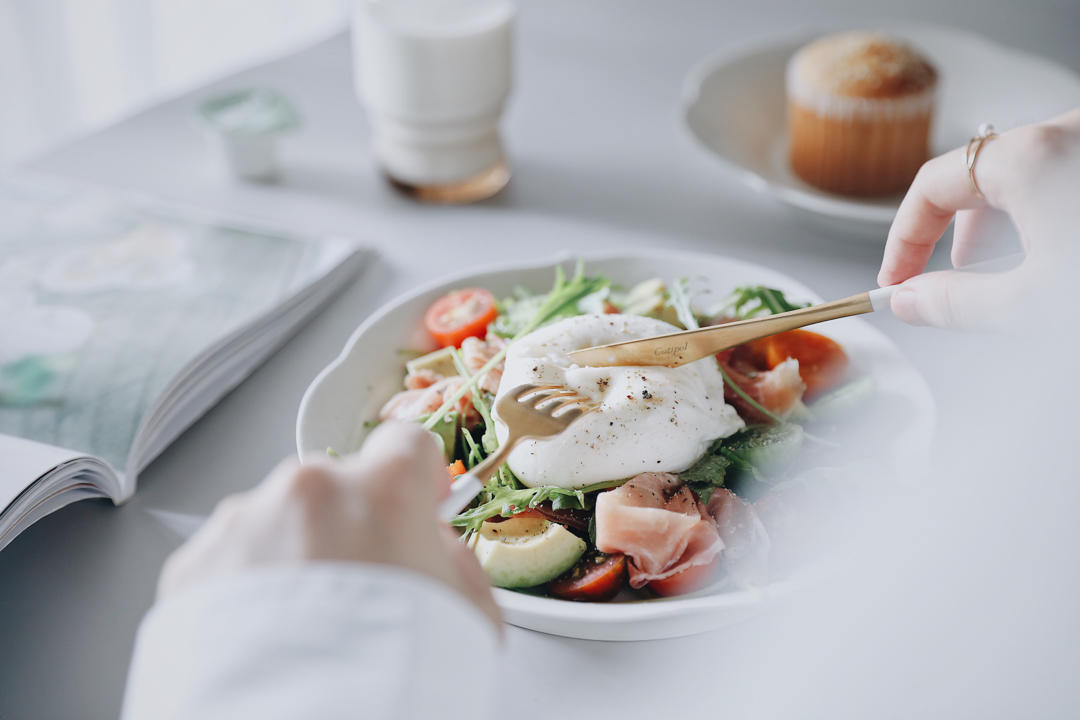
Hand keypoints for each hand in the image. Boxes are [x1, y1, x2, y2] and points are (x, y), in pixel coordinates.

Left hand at [157, 422, 499, 628]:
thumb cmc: (382, 685)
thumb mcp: (470, 621)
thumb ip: (457, 563)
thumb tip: (439, 552)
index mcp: (381, 493)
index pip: (407, 444)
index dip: (419, 476)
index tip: (420, 499)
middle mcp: (306, 493)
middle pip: (338, 489)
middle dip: (350, 528)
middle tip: (363, 594)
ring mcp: (242, 526)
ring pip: (278, 522)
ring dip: (293, 558)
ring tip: (309, 631)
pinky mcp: (191, 569)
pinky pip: (230, 561)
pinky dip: (246, 591)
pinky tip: (270, 640)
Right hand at [877, 107, 1079, 327]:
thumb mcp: (1031, 302)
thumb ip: (958, 304)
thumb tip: (910, 301)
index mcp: (1030, 157)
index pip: (930, 186)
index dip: (903, 238)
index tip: (896, 280)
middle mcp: (1064, 135)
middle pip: (976, 177)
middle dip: (953, 234)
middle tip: (940, 282)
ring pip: (1022, 176)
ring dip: (998, 226)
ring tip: (999, 272)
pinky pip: (1056, 177)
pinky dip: (1037, 213)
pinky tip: (1046, 254)